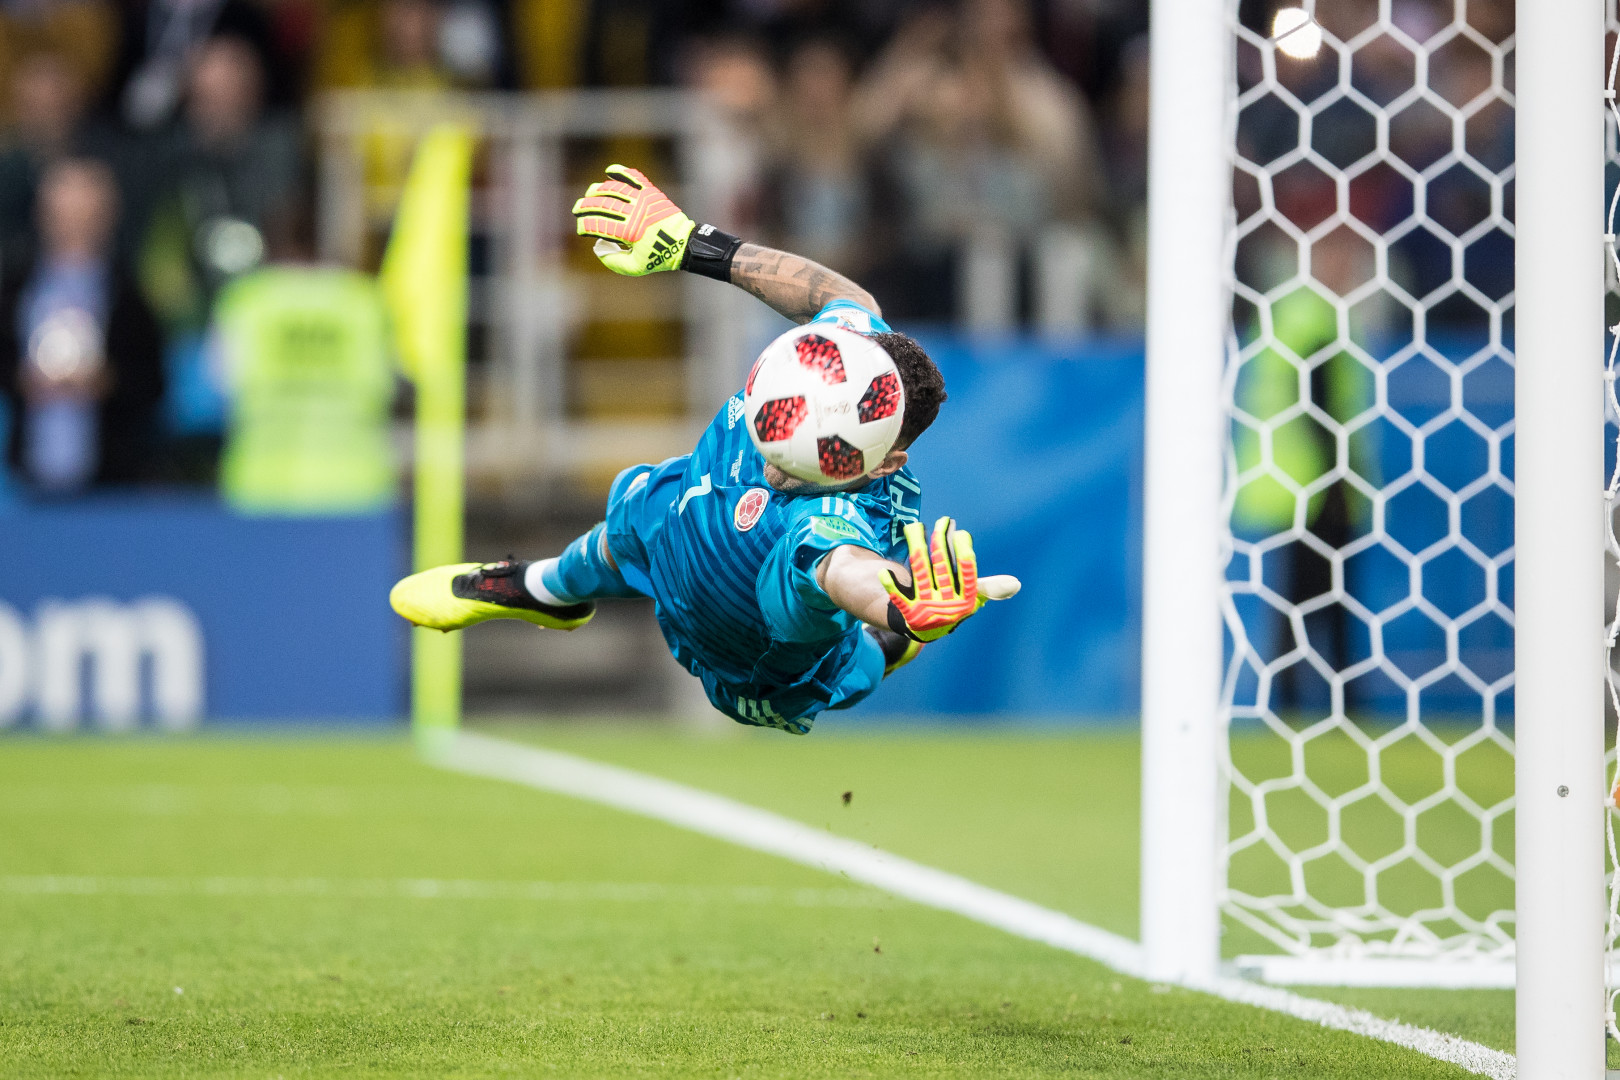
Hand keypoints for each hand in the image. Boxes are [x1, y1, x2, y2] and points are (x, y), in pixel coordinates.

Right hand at [572, 164, 696, 275]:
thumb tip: (597, 247)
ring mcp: (643, 199)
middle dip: (586, 206)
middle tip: (577, 208)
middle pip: (603, 204)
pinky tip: (609, 171)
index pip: (600, 224)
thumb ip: (613, 261)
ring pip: (614, 189)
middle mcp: (635, 212)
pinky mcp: (651, 192)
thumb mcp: (635, 267)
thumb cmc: (659, 257)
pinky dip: (621, 172)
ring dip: (598, 190)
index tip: (580, 228)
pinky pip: (634, 177)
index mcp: (630, 231)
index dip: (586, 225)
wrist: (683, 243)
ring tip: (589, 194)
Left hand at [882, 517, 1019, 641]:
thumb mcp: (971, 600)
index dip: (965, 555)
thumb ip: (988, 588)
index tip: (961, 534)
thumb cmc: (952, 607)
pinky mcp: (907, 614)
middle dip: (940, 542)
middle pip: (942, 569)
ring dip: (916, 548)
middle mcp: (947, 608)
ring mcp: (926, 610)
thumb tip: (1016, 584)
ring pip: (920, 574)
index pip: (967, 576)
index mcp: (965, 603)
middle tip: (941, 521)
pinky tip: (884, 571)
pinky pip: (897, 598)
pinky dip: (891, 585)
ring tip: (915, 527)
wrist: (927, 632)